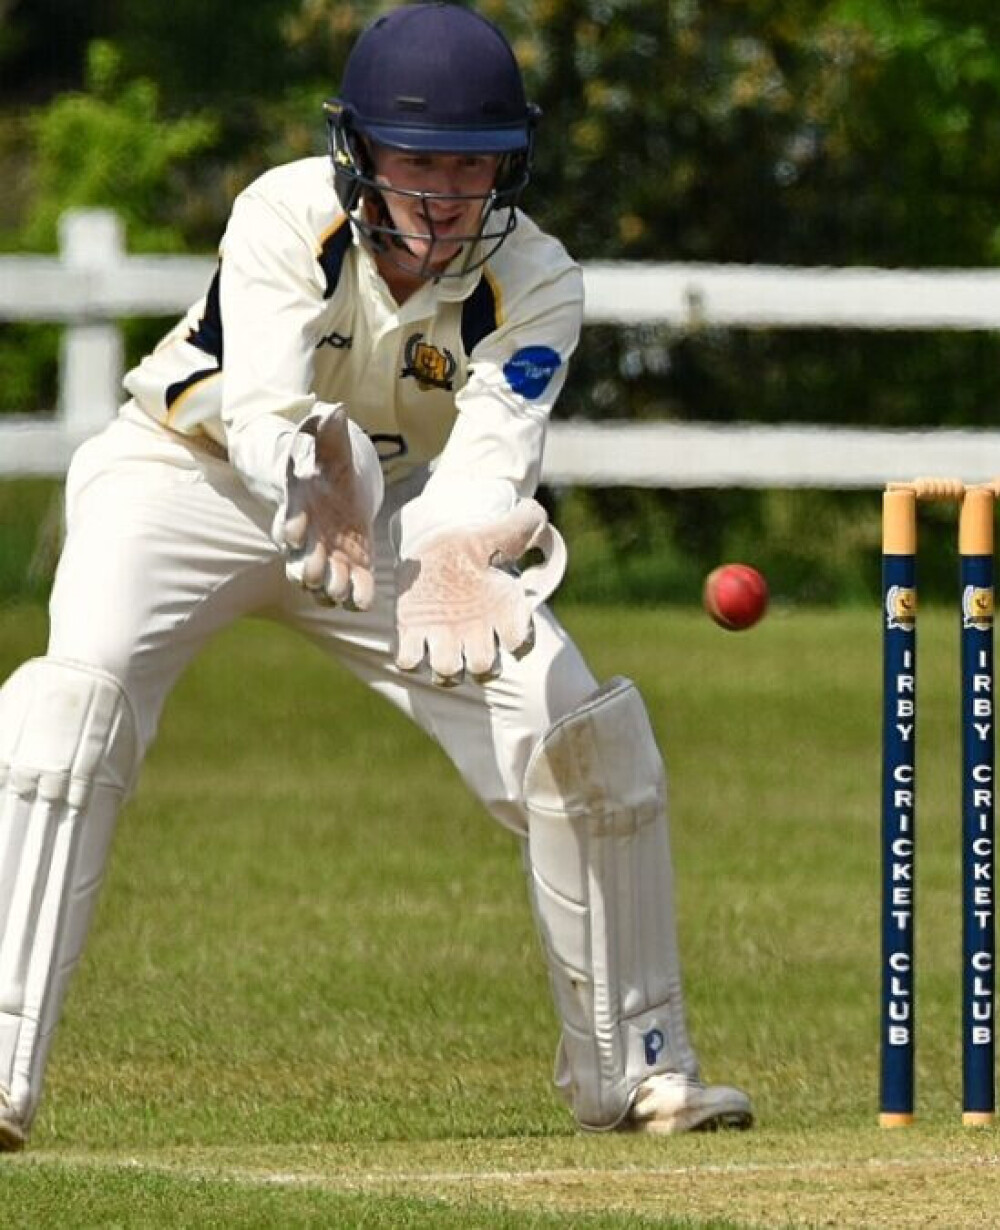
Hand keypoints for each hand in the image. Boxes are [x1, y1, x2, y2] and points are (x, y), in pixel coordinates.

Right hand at [277, 407, 382, 608]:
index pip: (289, 521)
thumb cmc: (324, 465)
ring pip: (321, 582)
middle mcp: (308, 540)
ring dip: (330, 589)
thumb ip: (329, 430)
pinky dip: (356, 597)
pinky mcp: (349, 568)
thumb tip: (337, 409)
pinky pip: (349, 589)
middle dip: (309, 569)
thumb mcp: (326, 444)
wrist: (333, 488)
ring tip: (340, 591)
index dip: (292, 527)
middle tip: (319, 573)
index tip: (295, 534)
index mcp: (298, 510)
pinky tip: (363, 601)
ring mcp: (327, 557)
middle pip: (300, 562)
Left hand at [394, 499, 565, 684]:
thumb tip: (535, 511)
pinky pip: (410, 662)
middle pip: (484, 670)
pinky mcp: (412, 633)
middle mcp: (477, 634)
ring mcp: (444, 637)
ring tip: (440, 642)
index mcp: (503, 613)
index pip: (521, 644)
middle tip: (472, 638)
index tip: (511, 617)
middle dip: (480, 662)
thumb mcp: (500, 530)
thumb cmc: (475, 544)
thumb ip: (526, 522)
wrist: (437, 547)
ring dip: (445, 666)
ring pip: (448, 673)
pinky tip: (413, 636)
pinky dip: (410, 657)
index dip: (518, 640)